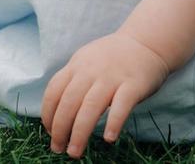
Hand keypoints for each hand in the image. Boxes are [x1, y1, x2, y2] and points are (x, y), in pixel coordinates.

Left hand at [41, 32, 169, 157]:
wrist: (146, 42)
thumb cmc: (113, 58)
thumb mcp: (87, 60)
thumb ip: (73, 80)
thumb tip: (56, 115)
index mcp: (78, 64)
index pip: (54, 91)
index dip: (48, 114)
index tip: (50, 132)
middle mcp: (92, 70)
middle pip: (69, 102)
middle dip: (60, 129)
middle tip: (58, 149)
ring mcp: (112, 77)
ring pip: (91, 106)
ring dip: (80, 133)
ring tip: (74, 152)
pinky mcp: (133, 85)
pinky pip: (121, 105)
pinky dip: (114, 122)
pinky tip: (109, 138)